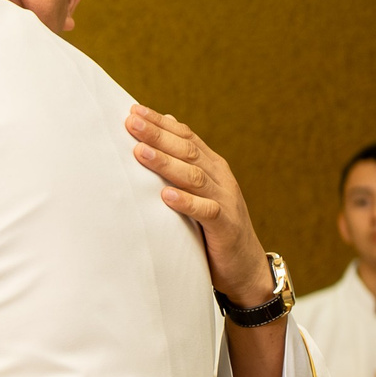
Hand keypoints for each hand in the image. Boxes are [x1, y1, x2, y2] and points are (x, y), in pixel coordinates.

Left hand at [127, 104, 269, 301]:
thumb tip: (168, 124)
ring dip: (165, 164)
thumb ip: (186, 163)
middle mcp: (220, 178)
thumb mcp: (200, 191)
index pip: (185, 137)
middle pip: (187, 150)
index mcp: (212, 166)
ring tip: (140, 152)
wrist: (245, 265)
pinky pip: (206, 211)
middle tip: (130, 122)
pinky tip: (165, 195)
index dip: (160, 123)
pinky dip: (186, 202)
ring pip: (194, 176)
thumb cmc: (214, 227)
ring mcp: (225, 200)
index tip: (134, 111)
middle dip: (158, 135)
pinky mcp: (225, 226)